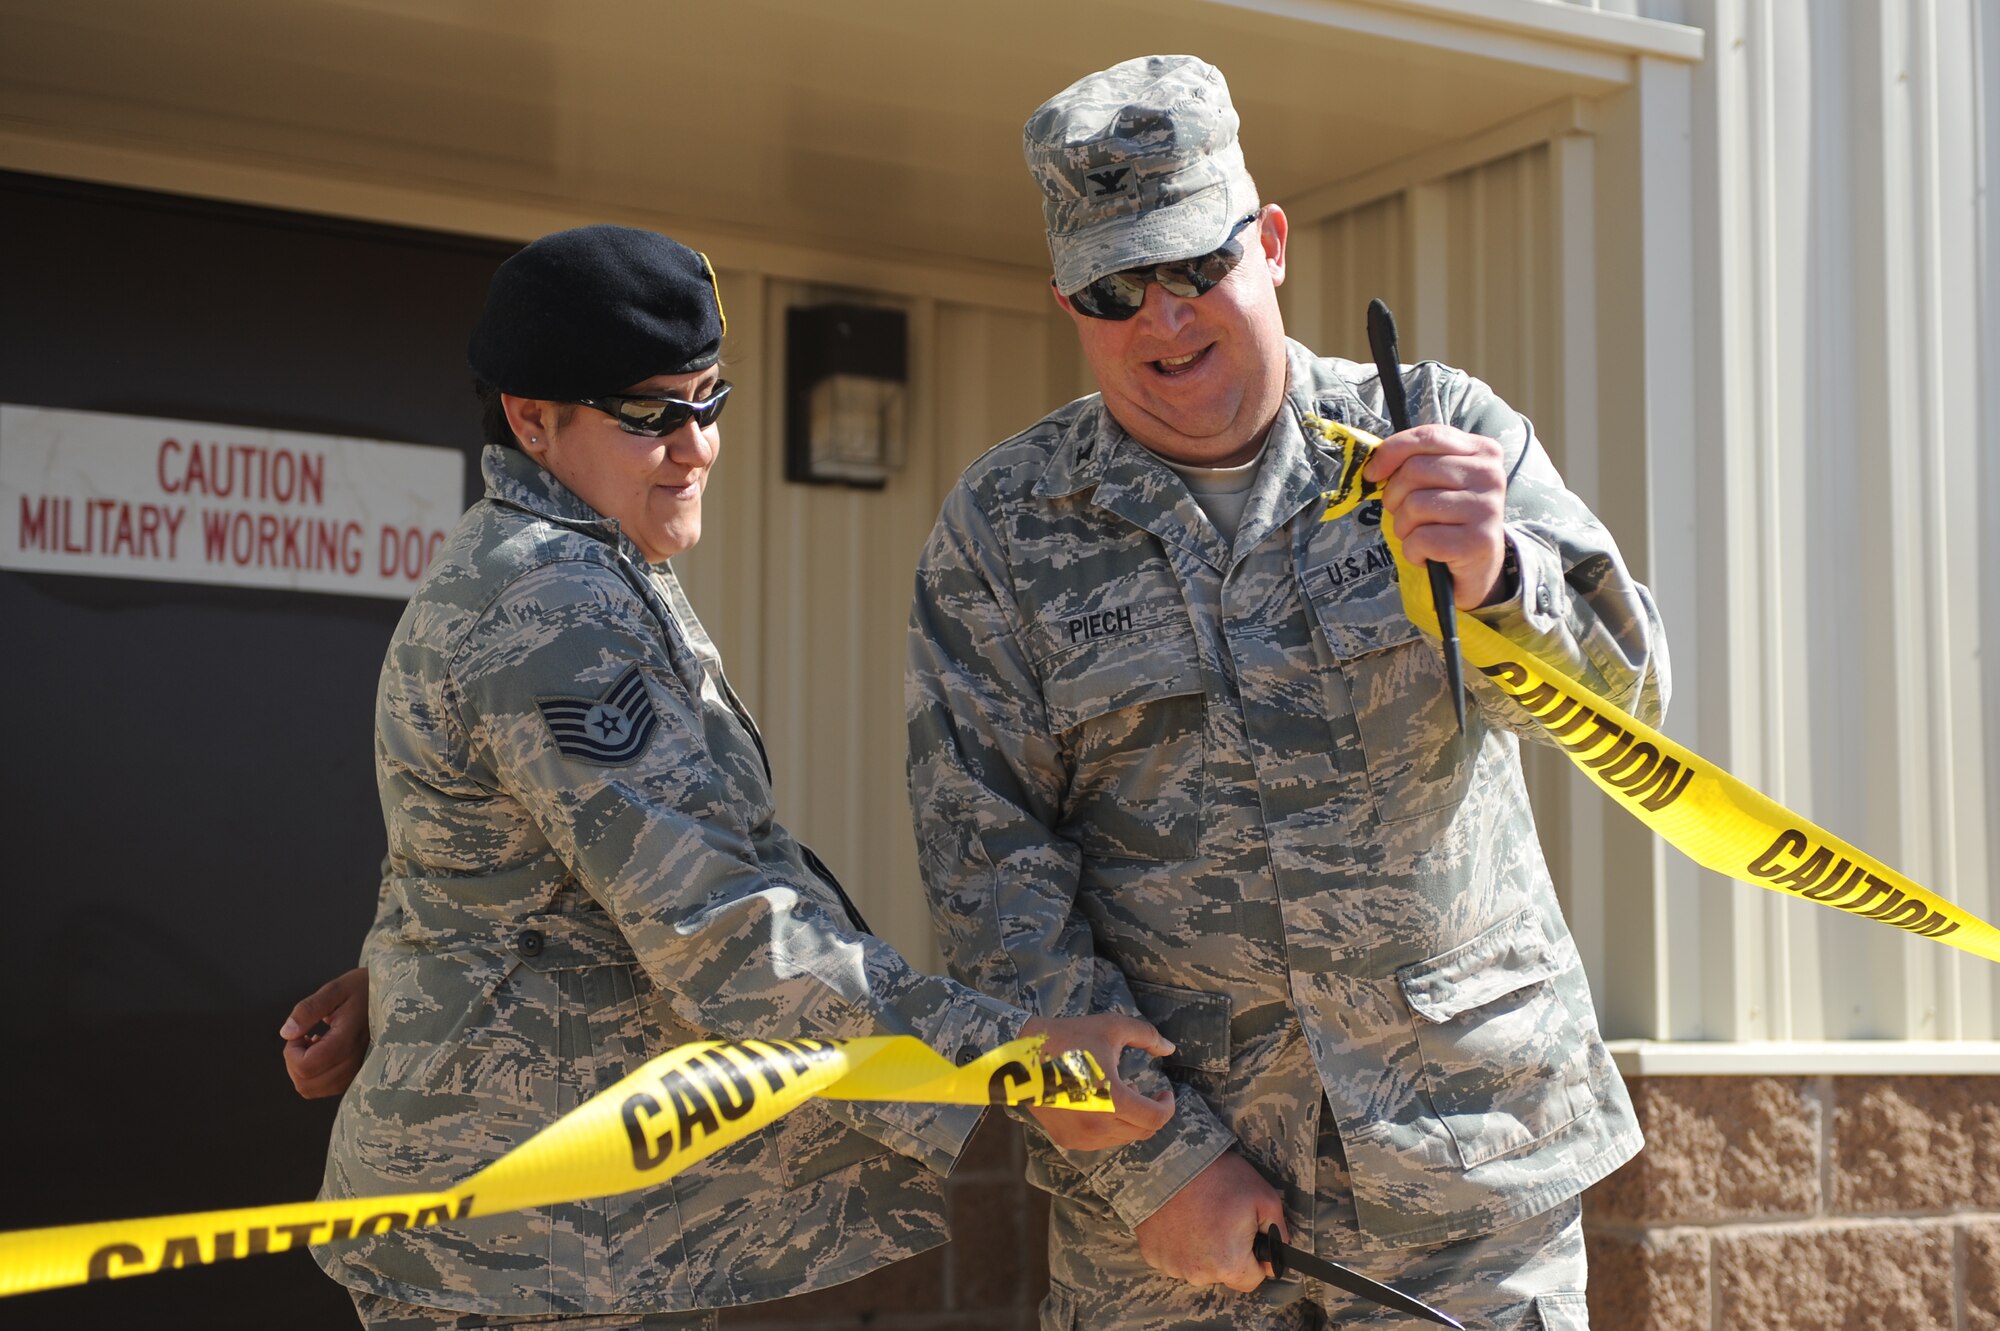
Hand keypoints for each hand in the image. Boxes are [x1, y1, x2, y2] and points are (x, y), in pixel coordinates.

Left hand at [279, 967, 369, 1098]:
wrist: (396, 996)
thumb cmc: (363, 989)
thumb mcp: (335, 990)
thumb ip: (308, 1009)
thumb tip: (285, 1033)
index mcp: (348, 1038)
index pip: (306, 1065)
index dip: (291, 1051)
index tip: (299, 1032)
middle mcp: (355, 1061)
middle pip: (305, 1083)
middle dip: (294, 1062)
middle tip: (303, 1037)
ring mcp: (358, 1071)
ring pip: (313, 1090)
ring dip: (303, 1070)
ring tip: (314, 1044)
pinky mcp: (358, 1075)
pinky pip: (325, 1088)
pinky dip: (315, 1076)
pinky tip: (323, 1052)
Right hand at [1020, 1012, 1175, 1150]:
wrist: (1021, 1056)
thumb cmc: (1068, 1038)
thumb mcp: (1111, 1027)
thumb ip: (1147, 1036)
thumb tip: (1170, 1048)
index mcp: (1113, 1100)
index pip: (1155, 1118)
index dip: (1167, 1106)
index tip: (1165, 1092)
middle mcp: (1099, 1125)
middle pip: (1142, 1132)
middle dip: (1152, 1113)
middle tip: (1149, 1094)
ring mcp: (1081, 1137)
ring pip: (1123, 1139)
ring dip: (1131, 1121)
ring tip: (1122, 1096)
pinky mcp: (1067, 1140)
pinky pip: (1101, 1141)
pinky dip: (1110, 1128)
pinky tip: (1103, 1105)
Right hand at [1134, 1149, 1286, 1291]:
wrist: (1168, 1159)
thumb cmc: (1218, 1177)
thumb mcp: (1265, 1198)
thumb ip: (1278, 1235)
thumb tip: (1277, 1257)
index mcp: (1229, 1265)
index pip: (1252, 1279)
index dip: (1255, 1257)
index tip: (1246, 1234)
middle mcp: (1198, 1274)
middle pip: (1223, 1273)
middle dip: (1227, 1251)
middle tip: (1221, 1217)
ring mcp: (1171, 1265)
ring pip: (1197, 1265)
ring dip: (1201, 1248)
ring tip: (1199, 1214)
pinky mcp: (1152, 1253)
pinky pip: (1173, 1256)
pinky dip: (1178, 1243)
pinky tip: (1179, 1218)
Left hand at [1362, 424, 1508, 607]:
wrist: (1478, 565)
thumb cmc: (1448, 518)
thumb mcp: (1437, 481)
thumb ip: (1413, 462)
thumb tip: (1373, 464)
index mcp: (1482, 451)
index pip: (1428, 436)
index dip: (1391, 452)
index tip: (1372, 473)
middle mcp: (1490, 475)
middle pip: (1415, 470)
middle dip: (1395, 496)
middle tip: (1405, 514)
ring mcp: (1487, 508)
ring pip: (1414, 505)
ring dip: (1404, 527)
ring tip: (1421, 535)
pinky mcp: (1478, 541)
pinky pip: (1421, 539)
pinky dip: (1413, 551)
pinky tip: (1429, 554)